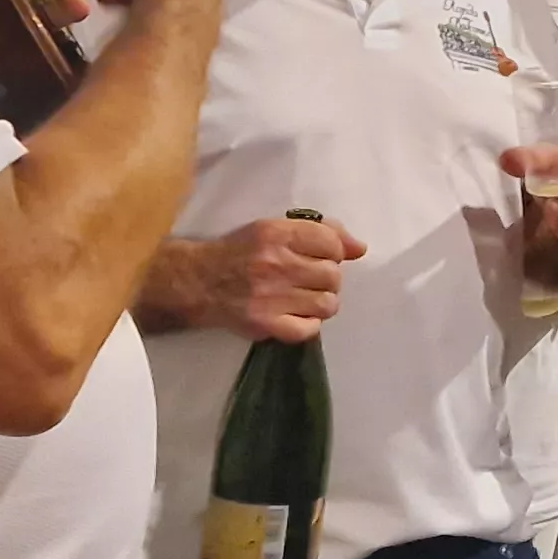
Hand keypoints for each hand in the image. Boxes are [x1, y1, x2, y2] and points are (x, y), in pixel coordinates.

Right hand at [155, 213, 364, 342]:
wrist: (197, 282)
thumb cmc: (240, 252)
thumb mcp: (274, 229)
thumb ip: (320, 232)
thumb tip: (360, 248)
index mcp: (277, 234)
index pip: (331, 243)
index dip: (333, 252)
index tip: (320, 257)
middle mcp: (275, 263)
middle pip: (333, 275)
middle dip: (327, 278)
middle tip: (310, 280)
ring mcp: (270, 296)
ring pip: (327, 303)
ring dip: (322, 302)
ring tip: (305, 299)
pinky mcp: (265, 324)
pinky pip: (309, 329)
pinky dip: (308, 324)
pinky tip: (296, 315)